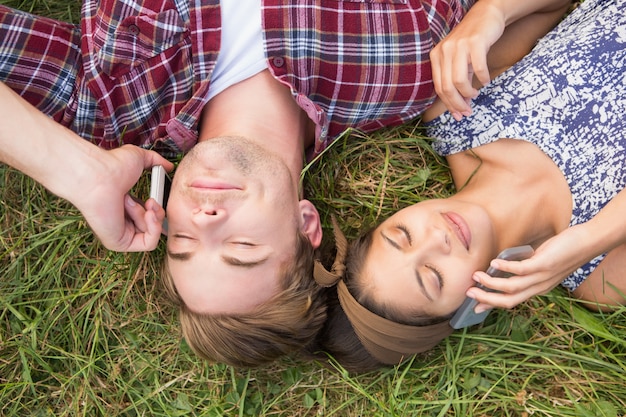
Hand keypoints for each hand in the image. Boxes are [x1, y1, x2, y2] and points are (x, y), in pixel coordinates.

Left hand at [71, 145, 173, 251]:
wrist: (98, 175)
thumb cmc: (112, 165)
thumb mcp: (140, 159)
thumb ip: (156, 161)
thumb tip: (169, 166)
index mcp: (125, 207)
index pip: (149, 217)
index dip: (157, 210)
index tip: (157, 198)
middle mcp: (121, 223)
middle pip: (153, 228)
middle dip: (157, 213)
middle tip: (150, 201)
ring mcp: (120, 235)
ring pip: (152, 234)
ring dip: (150, 217)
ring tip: (136, 203)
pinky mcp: (119, 243)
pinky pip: (148, 243)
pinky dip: (153, 228)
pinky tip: (147, 214)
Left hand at [430, 2, 505, 119]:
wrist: (486, 15)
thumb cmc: (472, 42)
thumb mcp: (459, 60)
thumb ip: (458, 81)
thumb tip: (462, 106)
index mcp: (436, 56)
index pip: (439, 87)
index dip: (448, 104)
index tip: (458, 115)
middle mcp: (444, 51)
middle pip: (447, 87)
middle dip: (457, 103)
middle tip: (468, 111)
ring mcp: (459, 46)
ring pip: (459, 80)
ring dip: (468, 92)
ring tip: (475, 94)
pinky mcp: (475, 42)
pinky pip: (478, 68)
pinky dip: (482, 78)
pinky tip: (486, 81)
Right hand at [466, 228, 589, 312]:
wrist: (588, 243)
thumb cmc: (564, 251)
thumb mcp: (543, 264)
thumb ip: (527, 267)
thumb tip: (507, 264)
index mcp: (537, 289)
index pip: (512, 302)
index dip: (492, 305)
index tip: (475, 307)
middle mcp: (539, 287)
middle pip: (509, 300)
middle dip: (487, 298)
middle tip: (470, 293)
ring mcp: (541, 277)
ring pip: (512, 287)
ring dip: (491, 283)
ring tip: (476, 276)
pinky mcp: (544, 264)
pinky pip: (521, 269)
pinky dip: (505, 267)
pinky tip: (494, 262)